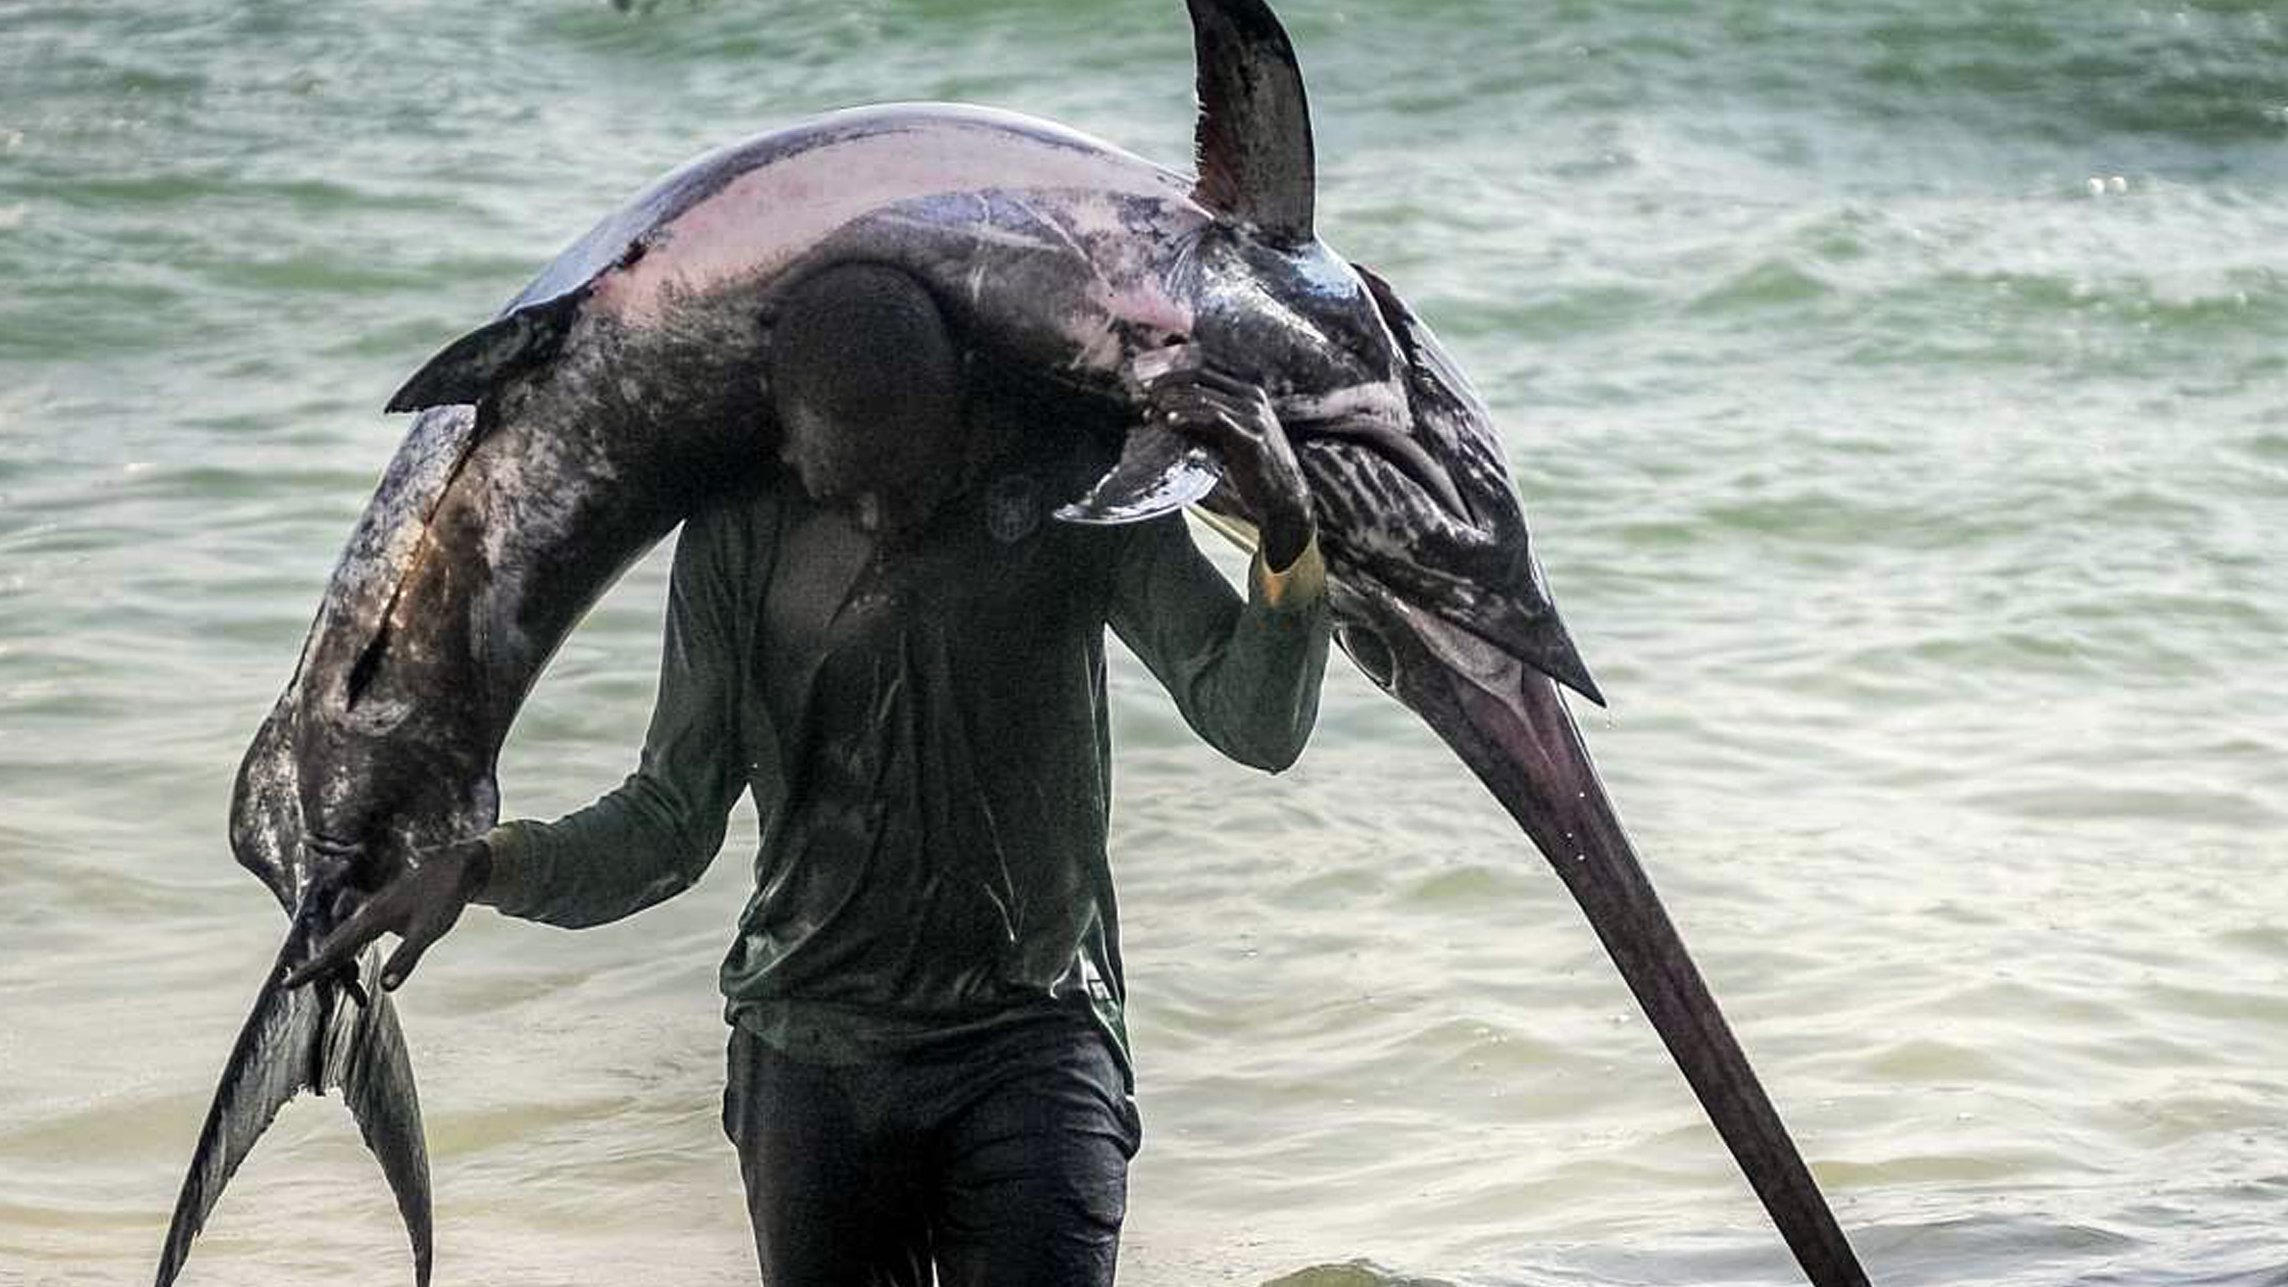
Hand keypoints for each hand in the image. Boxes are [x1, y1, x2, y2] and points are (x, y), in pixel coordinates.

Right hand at [282, 837, 491, 993]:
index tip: (287, 985)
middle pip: (334, 944)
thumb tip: (386, 988)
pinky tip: (346, 953)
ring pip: (344, 936)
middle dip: (316, 966)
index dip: (312, 970)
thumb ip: (406, 958)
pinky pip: (356, 931)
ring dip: (330, 956)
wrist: (457, 868)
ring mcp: (374, 909)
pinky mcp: (383, 909)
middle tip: (293, 985)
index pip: (336, 951)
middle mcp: (367, 913)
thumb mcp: (428, 932)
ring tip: (314, 975)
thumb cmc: (444, 898)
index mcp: (372, 919)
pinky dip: (346, 946)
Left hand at [1141, 361, 1314, 568]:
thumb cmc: (1254, 470)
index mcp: (1249, 393)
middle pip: (1200, 381)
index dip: (1174, 377)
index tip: (1150, 388)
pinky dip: (1188, 417)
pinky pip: (1213, 419)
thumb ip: (1207, 423)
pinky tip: (1170, 421)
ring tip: (1151, 412)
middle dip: (1168, 388)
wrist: (1283, 497)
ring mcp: (1254, 417)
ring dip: (1173, 404)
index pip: (1204, 373)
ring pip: (1203, 398)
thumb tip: (1170, 415)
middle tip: (1145, 400)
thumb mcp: (1229, 438)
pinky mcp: (1251, 437)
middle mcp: (1253, 399)